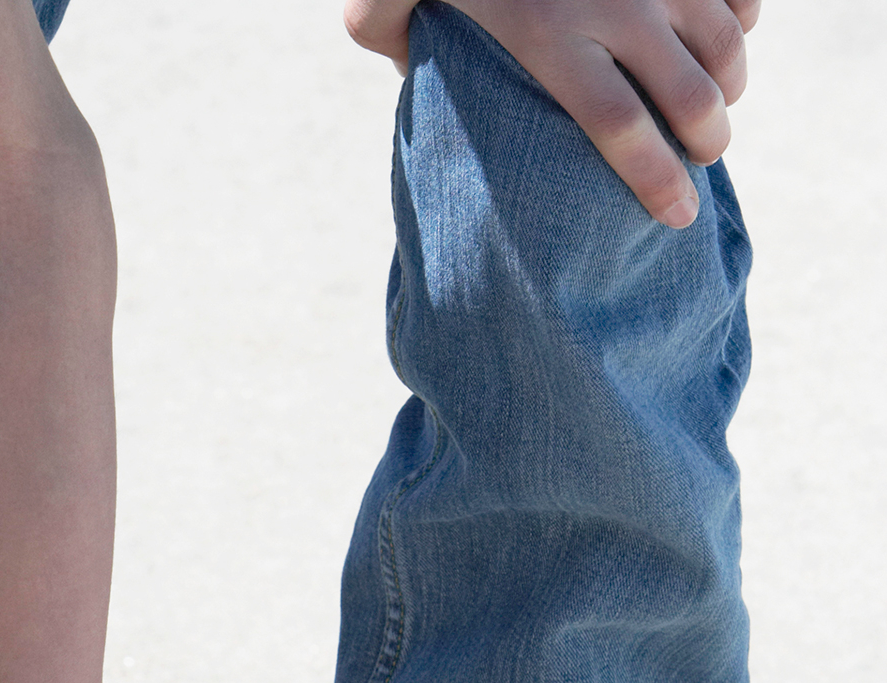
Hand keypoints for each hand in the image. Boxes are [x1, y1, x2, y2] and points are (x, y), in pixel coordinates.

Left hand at [344, 0, 757, 226]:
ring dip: (732, 80)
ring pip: (723, 37)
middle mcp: (610, 0)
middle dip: (711, 138)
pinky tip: (728, 37)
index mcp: (546, 34)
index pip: (622, 126)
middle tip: (705, 158)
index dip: (658, 179)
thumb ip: (386, 31)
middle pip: (689, 91)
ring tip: (718, 107)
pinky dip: (741, 16)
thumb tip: (403, 71)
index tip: (679, 216)